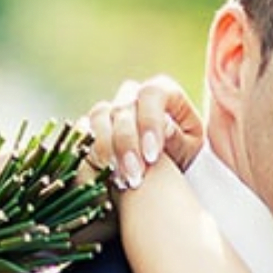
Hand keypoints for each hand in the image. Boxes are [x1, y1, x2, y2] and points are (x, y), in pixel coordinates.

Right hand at [84, 75, 203, 188]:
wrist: (162, 171)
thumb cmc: (181, 154)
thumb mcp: (188, 149)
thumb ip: (179, 138)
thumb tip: (165, 128)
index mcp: (162, 93)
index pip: (151, 93)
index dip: (149, 122)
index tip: (152, 156)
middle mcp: (133, 96)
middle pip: (123, 108)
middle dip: (127, 144)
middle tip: (135, 176)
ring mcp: (110, 109)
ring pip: (99, 117)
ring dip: (108, 150)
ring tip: (121, 180)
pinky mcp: (91, 126)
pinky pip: (83, 132)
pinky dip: (93, 154)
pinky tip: (105, 175)